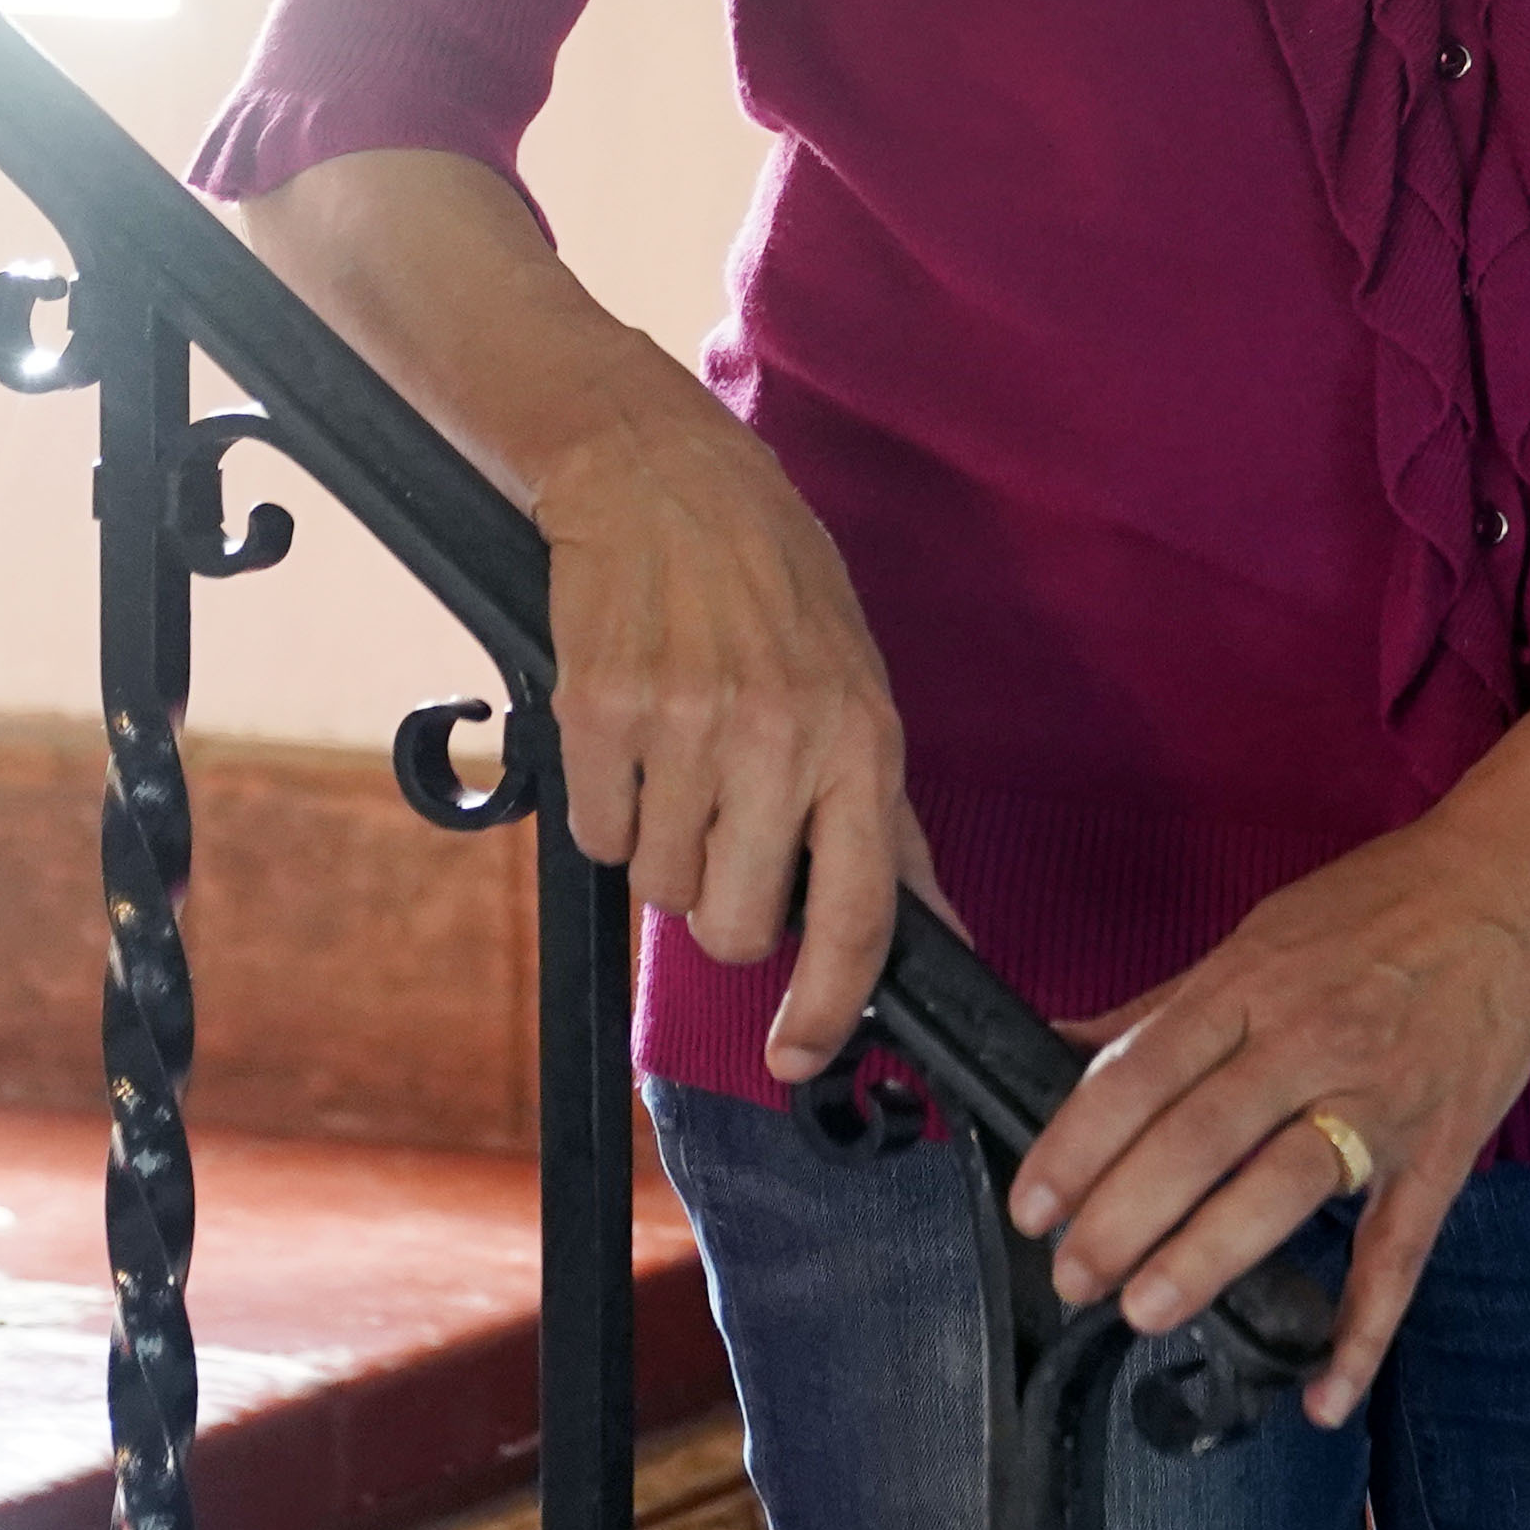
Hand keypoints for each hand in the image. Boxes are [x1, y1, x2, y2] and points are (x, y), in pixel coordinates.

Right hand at [516, 353, 920, 1085]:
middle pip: (737, 928)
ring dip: (664, 850)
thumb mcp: (859, 687)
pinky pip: (596, 836)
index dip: (830, 1006)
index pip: (861, 913)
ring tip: (680, 760)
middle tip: (723, 838)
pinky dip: (606, 809)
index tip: (799, 1054)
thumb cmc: (774, 588)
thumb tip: (933, 931)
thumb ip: (884, 820)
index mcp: (860, 741)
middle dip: (724, 912)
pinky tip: (631, 737)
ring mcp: (684, 728)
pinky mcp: (598, 714)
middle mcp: (779, 740)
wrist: (662, 476)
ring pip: (662, 888)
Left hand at [1000, 784, 1529, 1429]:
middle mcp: (1311, 1040)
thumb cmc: (1380, 906)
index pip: (1146, 1069)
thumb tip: (1060, 1043)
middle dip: (1123, 1213)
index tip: (1032, 1204)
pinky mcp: (1440, 1149)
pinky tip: (1323, 1392)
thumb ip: (1166, 1007)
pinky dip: (1364, 1328)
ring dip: (1209, 1254)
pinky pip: (1398, 1250)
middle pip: (1201, 1134)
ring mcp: (1380, 1099)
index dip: (1079, 1142)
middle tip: (1071, 1276)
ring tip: (1143, 1309)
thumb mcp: (1261, 934)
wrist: (1516, 887)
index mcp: (1254, 983)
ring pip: (1283, 1186)